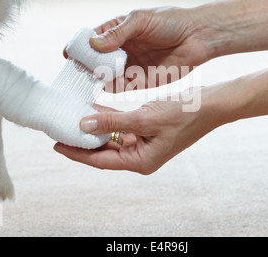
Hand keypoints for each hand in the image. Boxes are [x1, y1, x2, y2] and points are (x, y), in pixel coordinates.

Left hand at [54, 89, 212, 174]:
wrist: (210, 105)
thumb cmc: (183, 115)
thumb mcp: (144, 118)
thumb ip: (112, 121)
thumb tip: (83, 125)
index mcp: (141, 161)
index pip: (101, 160)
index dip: (77, 153)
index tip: (57, 144)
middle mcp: (141, 156)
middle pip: (104, 151)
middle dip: (83, 141)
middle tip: (61, 129)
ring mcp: (144, 145)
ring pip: (112, 139)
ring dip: (95, 128)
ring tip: (73, 118)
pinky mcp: (147, 132)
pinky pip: (122, 128)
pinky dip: (109, 120)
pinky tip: (95, 109)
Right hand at [85, 7, 219, 90]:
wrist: (198, 36)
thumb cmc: (170, 21)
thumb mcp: (141, 20)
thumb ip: (117, 33)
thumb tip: (93, 44)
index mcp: (117, 31)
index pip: (91, 40)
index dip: (79, 47)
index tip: (69, 55)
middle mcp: (120, 50)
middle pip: (94, 61)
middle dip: (83, 67)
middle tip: (73, 75)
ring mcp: (128, 66)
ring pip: (104, 75)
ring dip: (94, 80)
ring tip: (83, 85)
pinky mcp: (139, 81)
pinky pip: (119, 87)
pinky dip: (109, 89)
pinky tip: (101, 91)